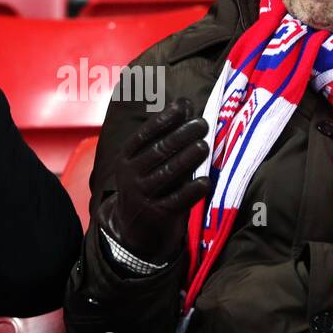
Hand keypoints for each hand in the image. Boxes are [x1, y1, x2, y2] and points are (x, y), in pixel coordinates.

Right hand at [101, 98, 211, 264]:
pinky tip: (206, 181)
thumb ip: (164, 136)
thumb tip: (185, 103)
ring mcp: (142, 196)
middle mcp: (130, 175)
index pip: (144, 135)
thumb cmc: (148, 185)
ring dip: (187, 159)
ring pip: (167, 174)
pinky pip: (176, 200)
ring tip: (204, 146)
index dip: (163, 119)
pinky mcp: (156, 215)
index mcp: (126, 158)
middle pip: (157, 152)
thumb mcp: (146, 162)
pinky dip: (192, 191)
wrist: (134, 229)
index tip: (182, 106)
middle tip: (202, 124)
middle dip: (181, 136)